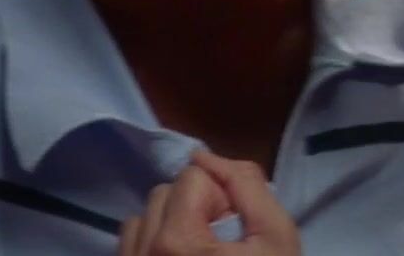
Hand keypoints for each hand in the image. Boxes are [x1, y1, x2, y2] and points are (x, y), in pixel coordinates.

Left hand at [118, 151, 300, 255]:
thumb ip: (247, 186)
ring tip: (201, 250)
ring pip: (142, 217)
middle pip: (164, 192)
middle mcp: (141, 255)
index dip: (223, 193)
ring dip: (171, 221)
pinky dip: (152, 243)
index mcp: (176, 242)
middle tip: (224, 237)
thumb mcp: (275, 235)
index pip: (192, 175)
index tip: (237, 225)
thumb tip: (208, 156)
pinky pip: (128, 244)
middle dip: (196, 204)